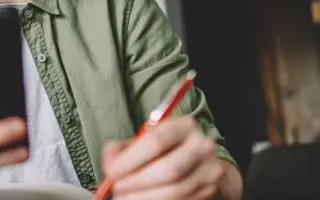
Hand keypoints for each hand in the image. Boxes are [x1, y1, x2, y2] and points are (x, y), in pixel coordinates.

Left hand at [102, 116, 223, 199]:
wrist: (197, 160)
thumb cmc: (165, 148)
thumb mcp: (144, 139)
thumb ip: (123, 148)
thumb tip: (110, 163)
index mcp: (184, 126)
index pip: (157, 141)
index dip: (130, 160)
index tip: (112, 172)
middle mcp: (201, 146)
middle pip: (169, 169)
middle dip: (137, 182)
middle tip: (117, 188)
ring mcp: (209, 170)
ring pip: (176, 191)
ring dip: (144, 198)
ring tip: (125, 198)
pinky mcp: (209, 190)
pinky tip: (142, 199)